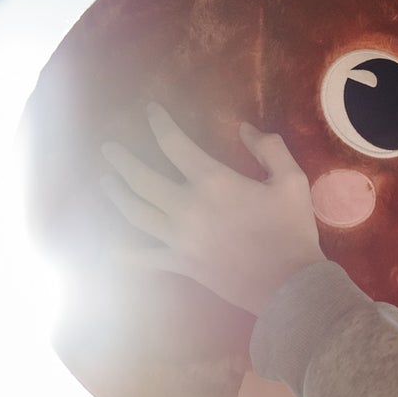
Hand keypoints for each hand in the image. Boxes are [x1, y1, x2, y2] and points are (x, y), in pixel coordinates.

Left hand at [100, 103, 325, 315]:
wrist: (288, 285)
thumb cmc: (291, 230)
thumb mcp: (291, 181)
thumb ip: (269, 149)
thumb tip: (244, 129)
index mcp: (213, 181)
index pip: (174, 144)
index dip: (159, 123)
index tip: (150, 111)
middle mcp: (186, 207)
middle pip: (141, 179)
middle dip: (121, 160)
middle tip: (108, 149)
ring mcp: (179, 238)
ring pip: (136, 213)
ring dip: (117, 195)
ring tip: (106, 182)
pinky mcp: (180, 264)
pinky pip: (144, 256)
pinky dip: (125, 250)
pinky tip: (112, 244)